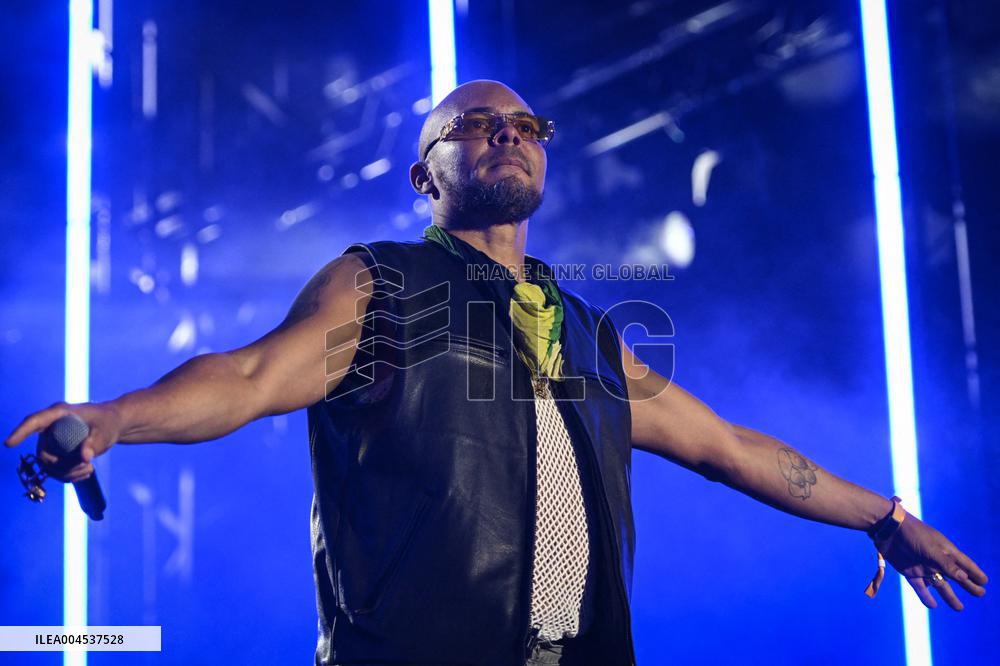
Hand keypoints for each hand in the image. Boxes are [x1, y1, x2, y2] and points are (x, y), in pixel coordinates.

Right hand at [5, 401, 123, 482]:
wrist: (113, 424)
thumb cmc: (109, 421)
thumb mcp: (106, 430)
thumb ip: (96, 442)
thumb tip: (85, 458)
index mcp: (59, 414)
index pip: (34, 422)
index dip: (21, 432)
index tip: (9, 444)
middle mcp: (51, 427)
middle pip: (43, 452)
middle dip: (62, 465)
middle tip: (86, 466)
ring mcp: (52, 440)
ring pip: (48, 465)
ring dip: (67, 473)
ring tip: (89, 469)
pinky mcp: (57, 451)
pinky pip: (55, 469)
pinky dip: (69, 475)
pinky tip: (87, 472)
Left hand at [878, 512, 988, 609]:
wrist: (888, 529)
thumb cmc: (913, 535)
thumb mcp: (932, 549)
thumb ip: (947, 564)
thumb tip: (964, 578)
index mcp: (945, 551)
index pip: (964, 564)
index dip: (975, 572)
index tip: (985, 582)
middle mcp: (937, 560)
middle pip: (956, 576)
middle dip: (968, 585)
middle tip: (980, 594)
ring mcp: (924, 567)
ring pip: (940, 584)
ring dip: (949, 596)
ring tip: (959, 608)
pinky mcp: (909, 572)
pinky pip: (920, 587)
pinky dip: (926, 596)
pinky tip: (933, 605)